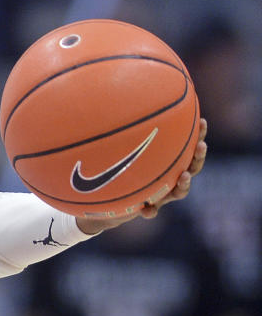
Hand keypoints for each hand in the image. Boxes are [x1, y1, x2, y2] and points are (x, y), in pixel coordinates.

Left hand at [76, 118, 207, 234]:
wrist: (112, 201)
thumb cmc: (122, 169)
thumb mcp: (125, 151)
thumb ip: (127, 134)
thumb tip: (125, 105)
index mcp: (170, 162)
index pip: (188, 146)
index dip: (198, 135)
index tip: (201, 121)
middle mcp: (172, 178)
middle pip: (192, 167)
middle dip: (198, 156)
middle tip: (201, 145)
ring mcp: (164, 193)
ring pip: (180, 191)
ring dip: (184, 184)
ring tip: (185, 176)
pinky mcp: (151, 207)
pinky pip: (153, 210)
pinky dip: (150, 211)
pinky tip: (145, 210)